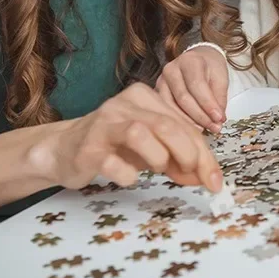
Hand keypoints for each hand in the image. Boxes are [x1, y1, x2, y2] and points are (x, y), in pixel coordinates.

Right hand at [32, 83, 222, 192]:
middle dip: (189, 155)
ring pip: (141, 133)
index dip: (204, 153)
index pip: (184, 124)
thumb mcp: (151, 146)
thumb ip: (178, 156)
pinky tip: (129, 177)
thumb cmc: (114, 146)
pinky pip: (113, 162)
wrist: (63, 150)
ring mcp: (104, 124)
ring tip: (158, 169)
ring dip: (159, 158)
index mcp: (145, 97)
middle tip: (194, 177)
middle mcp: (125, 104)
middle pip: (167, 126)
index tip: (215, 180)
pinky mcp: (87, 148)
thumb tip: (208, 177)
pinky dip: (128, 174)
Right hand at [156, 45, 228, 130]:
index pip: (197, 84)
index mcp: (189, 60)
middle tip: (215, 127)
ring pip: (172, 106)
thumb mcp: (221, 78)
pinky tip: (190, 128)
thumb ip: (220, 98)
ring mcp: (161, 81)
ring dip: (189, 122)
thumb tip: (218, 120)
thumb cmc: (211, 67)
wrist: (199, 59)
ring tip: (205, 129)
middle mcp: (171, 69)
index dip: (208, 104)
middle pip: (183, 98)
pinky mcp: (156, 93)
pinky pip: (166, 110)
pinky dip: (179, 121)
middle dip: (200, 116)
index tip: (219, 118)